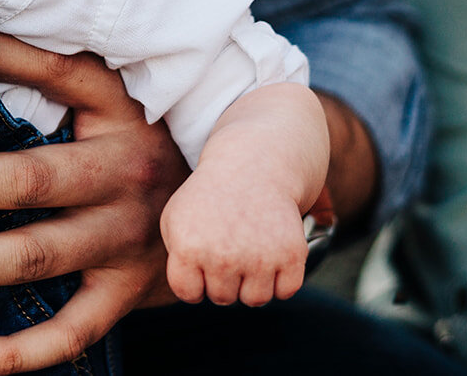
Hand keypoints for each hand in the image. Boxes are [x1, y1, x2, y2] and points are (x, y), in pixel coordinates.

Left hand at [0, 27, 186, 374]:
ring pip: (33, 258)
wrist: (231, 213)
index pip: (58, 75)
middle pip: (27, 180)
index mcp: (117, 113)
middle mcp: (122, 177)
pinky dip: (13, 353)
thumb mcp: (108, 95)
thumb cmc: (137, 141)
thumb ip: (38, 65)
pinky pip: (68, 333)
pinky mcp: (126, 295)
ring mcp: (125, 242)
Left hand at [158, 165, 307, 306]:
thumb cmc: (209, 197)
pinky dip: (281, 279)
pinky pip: (285, 291)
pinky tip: (271, 253)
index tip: (200, 259)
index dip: (195, 280)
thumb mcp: (175, 219)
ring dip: (252, 282)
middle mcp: (223, 257)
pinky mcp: (291, 255)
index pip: (188, 294)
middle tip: (228, 247)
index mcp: (188, 248)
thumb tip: (192, 291)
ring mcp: (259, 258)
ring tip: (248, 251)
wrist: (251, 166)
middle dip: (223, 279)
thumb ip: (175, 258)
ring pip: (255, 299)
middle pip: (223, 298)